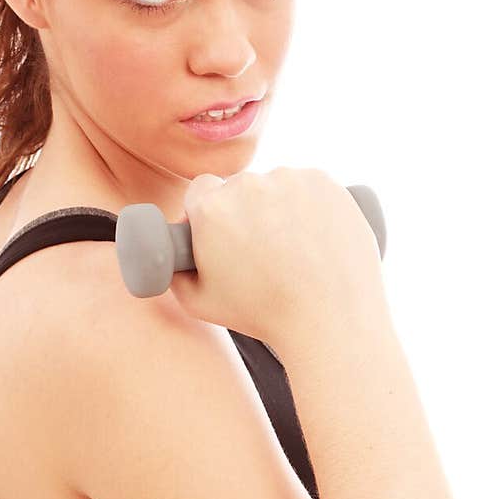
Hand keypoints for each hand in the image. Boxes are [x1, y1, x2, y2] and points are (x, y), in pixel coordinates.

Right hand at [167, 167, 382, 349]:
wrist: (330, 318)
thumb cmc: (263, 315)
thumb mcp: (199, 303)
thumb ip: (173, 272)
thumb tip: (169, 255)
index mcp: (211, 208)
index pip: (201, 190)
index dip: (209, 212)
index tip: (224, 232)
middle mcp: (248, 185)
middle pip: (240, 187)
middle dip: (247, 211)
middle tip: (264, 249)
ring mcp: (289, 179)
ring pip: (277, 185)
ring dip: (281, 206)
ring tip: (296, 249)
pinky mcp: (324, 182)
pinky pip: (309, 185)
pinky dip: (311, 204)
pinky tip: (315, 237)